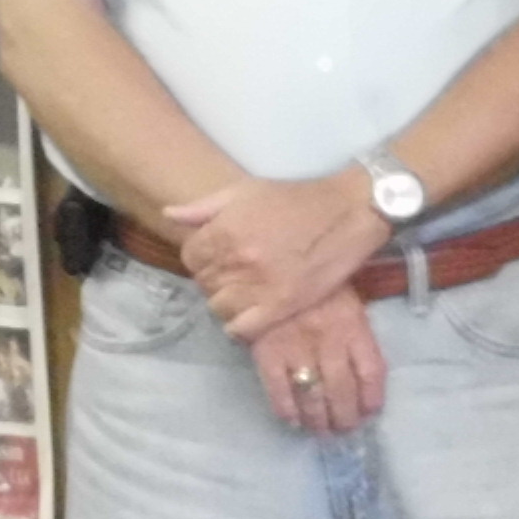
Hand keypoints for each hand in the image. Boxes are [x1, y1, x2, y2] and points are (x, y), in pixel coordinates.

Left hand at [166, 171, 390, 336]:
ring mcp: (258, 285)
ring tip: (247, 294)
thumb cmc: (298, 198)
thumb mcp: (247, 191)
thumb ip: (205, 207)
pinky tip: (251, 316)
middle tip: (238, 276)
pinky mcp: (282, 304)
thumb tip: (168, 214)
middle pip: (205, 284)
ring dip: (229, 303)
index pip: (190, 257)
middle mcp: (235, 259)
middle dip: (217, 280)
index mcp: (223, 230)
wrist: (349, 210)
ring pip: (219, 308)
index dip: (203, 259)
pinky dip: (240, 327)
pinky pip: (243, 328)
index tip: (221, 258)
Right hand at [247, 295, 386, 435]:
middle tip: (343, 429)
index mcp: (353, 325)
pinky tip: (293, 421)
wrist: (269, 263)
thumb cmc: (313, 282)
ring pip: (313, 395)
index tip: (369, 412)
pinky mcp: (267, 352)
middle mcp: (329, 341)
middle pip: (342, 390)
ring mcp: (297, 348)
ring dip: (319, 419)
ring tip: (321, 430)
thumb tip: (360, 369)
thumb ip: (354, 330)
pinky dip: (287, 410)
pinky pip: (279, 389)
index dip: (371, 397)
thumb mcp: (345, 297)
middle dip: (344, 417)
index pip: (371, 370)